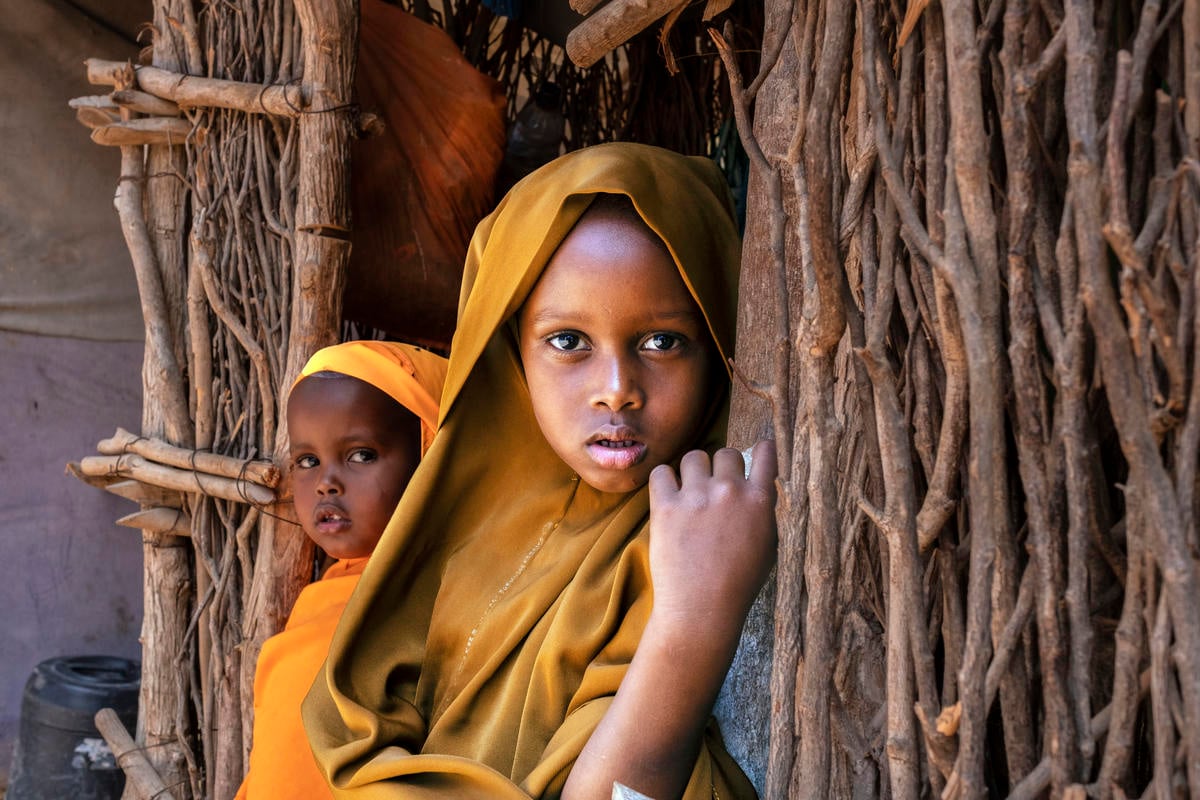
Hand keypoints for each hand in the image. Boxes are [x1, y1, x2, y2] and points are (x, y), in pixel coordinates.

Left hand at [647, 439, 777, 638]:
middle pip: (725, 453)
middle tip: (714, 488)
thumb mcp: (767, 546)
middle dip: (720, 467)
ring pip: (694, 457)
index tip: (758, 449)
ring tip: (690, 493)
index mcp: (759, 501)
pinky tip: (668, 496)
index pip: (765, 455)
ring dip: (692, 471)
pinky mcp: (666, 506)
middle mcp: (729, 491)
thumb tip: (758, 489)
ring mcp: (696, 497)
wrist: (702, 609)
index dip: (761, 449)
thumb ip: (763, 512)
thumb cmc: (738, 584)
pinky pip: (661, 473)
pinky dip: (664, 481)